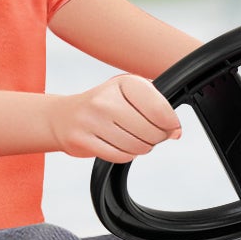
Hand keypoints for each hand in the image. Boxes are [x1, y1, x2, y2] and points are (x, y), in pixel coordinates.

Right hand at [51, 73, 182, 162]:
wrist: (64, 116)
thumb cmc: (104, 105)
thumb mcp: (129, 93)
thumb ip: (156, 107)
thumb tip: (176, 132)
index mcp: (123, 83)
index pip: (160, 109)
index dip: (171, 124)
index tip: (171, 128)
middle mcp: (106, 99)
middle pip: (150, 132)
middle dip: (157, 138)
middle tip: (150, 135)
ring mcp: (92, 120)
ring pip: (136, 146)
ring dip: (142, 148)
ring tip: (135, 139)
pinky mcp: (83, 140)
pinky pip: (120, 156)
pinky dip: (126, 155)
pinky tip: (122, 146)